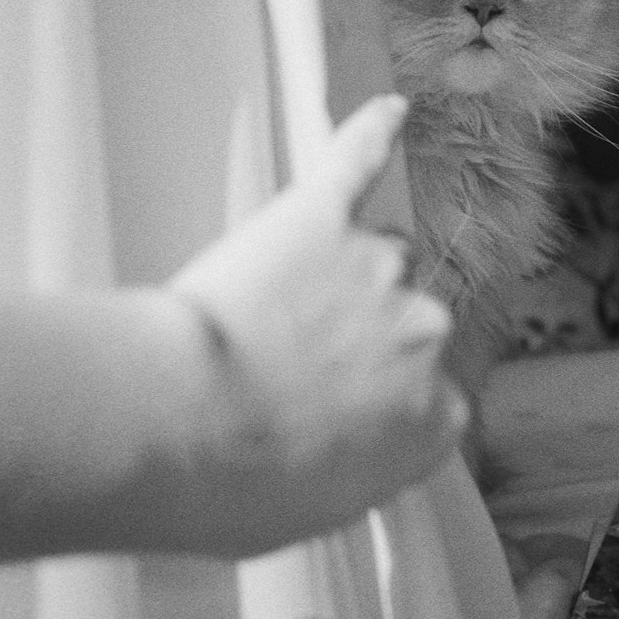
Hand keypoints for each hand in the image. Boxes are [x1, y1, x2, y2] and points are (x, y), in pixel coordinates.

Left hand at [167, 93, 467, 553]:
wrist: (183, 429)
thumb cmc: (238, 488)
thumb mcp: (324, 507)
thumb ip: (364, 460)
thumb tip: (351, 439)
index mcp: (435, 418)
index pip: (430, 397)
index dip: (378, 398)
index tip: (339, 408)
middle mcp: (425, 336)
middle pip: (408, 316)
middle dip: (359, 334)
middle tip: (291, 360)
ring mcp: (379, 268)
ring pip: (376, 253)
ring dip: (336, 271)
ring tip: (269, 303)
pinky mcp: (323, 215)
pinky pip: (358, 162)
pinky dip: (372, 133)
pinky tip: (388, 110)